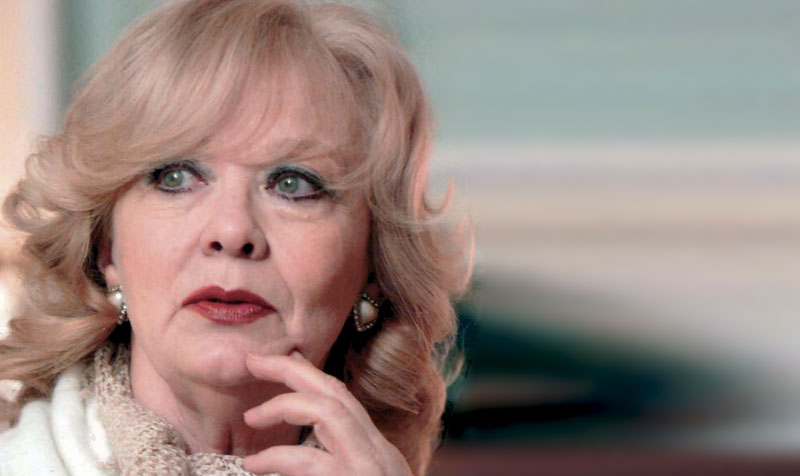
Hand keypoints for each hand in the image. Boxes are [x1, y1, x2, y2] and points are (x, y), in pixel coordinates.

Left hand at [243, 351, 413, 475]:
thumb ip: (341, 462)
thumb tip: (306, 450)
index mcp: (379, 456)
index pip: (344, 400)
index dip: (310, 375)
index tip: (282, 360)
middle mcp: (379, 458)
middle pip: (336, 394)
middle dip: (293, 369)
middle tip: (253, 359)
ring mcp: (369, 471)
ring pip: (330, 414)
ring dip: (286, 405)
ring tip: (251, 415)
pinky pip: (311, 464)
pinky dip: (278, 458)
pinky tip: (254, 464)